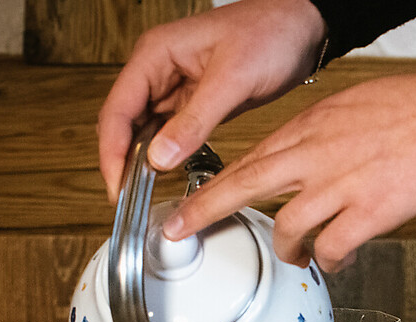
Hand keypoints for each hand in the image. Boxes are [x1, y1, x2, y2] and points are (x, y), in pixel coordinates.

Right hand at [97, 0, 325, 201]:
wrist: (303, 28)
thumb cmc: (270, 32)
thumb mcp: (232, 79)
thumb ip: (195, 120)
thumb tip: (161, 156)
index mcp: (156, 54)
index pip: (118, 108)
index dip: (112, 150)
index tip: (116, 184)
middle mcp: (160, 70)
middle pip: (125, 122)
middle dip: (122, 160)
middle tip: (127, 199)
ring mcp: (176, 87)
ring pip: (145, 130)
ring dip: (143, 161)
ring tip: (143, 194)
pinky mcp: (196, 102)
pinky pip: (171, 133)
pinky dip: (167, 155)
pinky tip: (168, 176)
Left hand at [162, 68, 415, 271]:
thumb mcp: (352, 106)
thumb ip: (321, 134)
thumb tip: (305, 160)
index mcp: (311, 126)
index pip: (249, 157)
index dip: (216, 182)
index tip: (194, 198)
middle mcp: (316, 154)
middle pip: (243, 185)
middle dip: (204, 211)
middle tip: (180, 231)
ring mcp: (340, 184)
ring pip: (286, 227)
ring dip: (286, 250)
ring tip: (295, 257)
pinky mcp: (369, 212)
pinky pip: (333, 248)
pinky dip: (330, 261)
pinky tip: (335, 260)